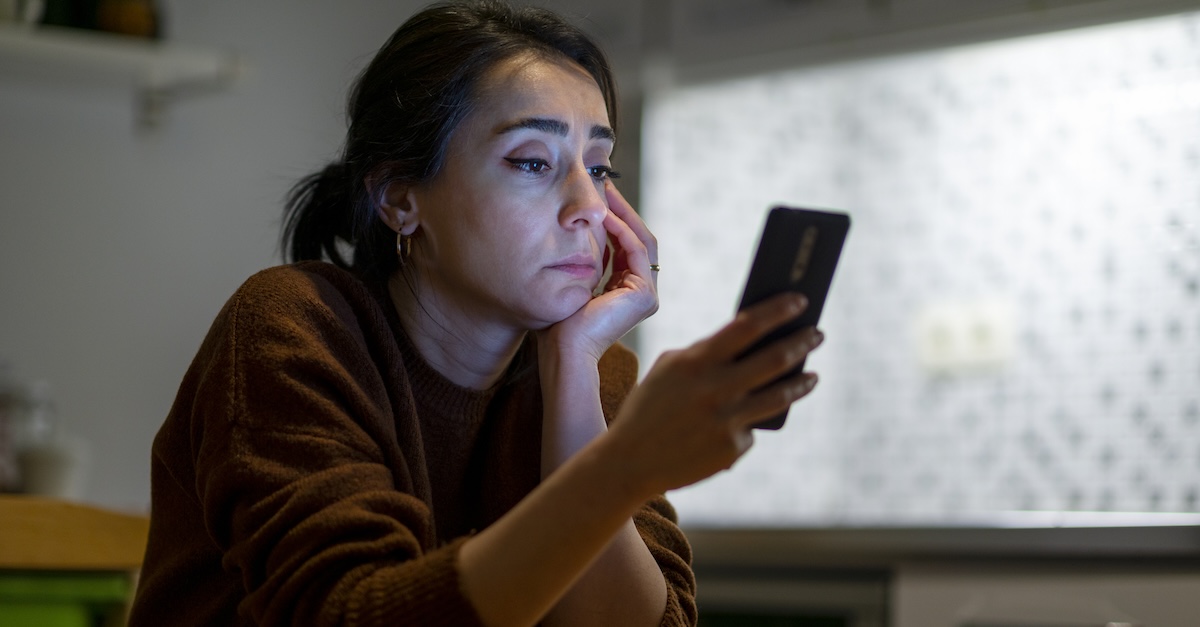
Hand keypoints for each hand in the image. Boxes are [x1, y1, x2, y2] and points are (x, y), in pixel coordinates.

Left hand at [538, 181, 657, 359]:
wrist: (563, 351)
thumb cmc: (558, 325)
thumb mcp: (571, 282)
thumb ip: (579, 261)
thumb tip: (571, 230)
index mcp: (627, 291)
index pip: (627, 246)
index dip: (615, 218)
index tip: (598, 195)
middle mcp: (643, 292)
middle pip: (638, 239)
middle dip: (622, 211)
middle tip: (606, 184)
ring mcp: (647, 295)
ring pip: (641, 241)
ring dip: (623, 214)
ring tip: (605, 192)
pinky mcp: (645, 295)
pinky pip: (636, 251)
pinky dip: (621, 230)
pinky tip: (603, 215)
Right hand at [601, 293, 822, 496]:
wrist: (630, 461)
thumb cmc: (651, 407)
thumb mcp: (669, 369)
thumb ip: (705, 353)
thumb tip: (753, 342)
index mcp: (695, 361)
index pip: (747, 326)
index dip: (778, 310)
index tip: (799, 301)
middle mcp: (715, 388)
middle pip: (775, 357)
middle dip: (803, 341)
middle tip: (818, 334)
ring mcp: (726, 420)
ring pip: (779, 395)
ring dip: (801, 382)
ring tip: (812, 376)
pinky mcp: (731, 448)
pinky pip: (752, 428)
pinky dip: (751, 422)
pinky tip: (746, 421)